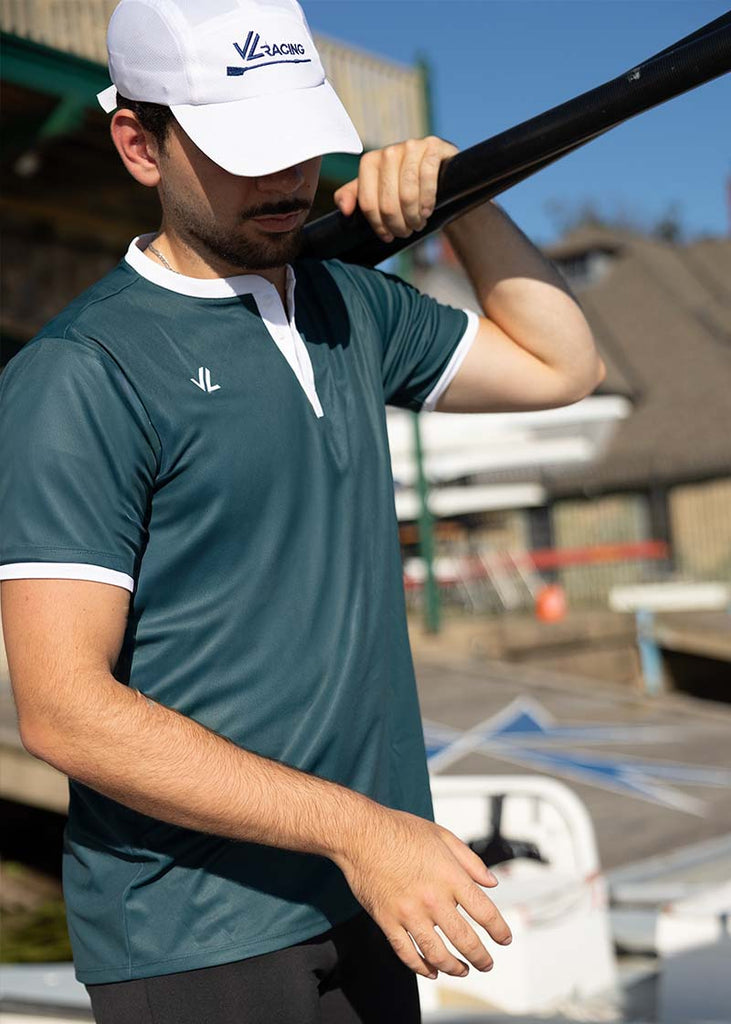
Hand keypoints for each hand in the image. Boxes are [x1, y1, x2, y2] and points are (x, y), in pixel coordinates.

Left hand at [333, 135, 457, 242]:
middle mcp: (389, 152)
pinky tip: (428, 210)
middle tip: (406, 232)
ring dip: (414, 217)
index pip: (367, 202)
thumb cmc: (405, 187)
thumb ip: (355, 197)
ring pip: (407, 194)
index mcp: (370, 162)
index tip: (388, 236)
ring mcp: (412, 146)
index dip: (377, 225)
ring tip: (418, 224)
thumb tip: (345, 210)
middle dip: (397, 224)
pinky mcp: (433, 146)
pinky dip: (428, 201)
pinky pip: (427, 179)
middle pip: (387, 202)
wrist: (440, 174)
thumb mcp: (377, 192)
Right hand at [333, 803, 511, 978]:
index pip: (484, 911)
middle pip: (465, 939)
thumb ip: (470, 860)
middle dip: (481, 957)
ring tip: (463, 970)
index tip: (504, 938)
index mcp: (449, 876)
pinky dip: (421, 967)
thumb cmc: (399, 829)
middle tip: (487, 963)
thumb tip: (491, 882)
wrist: (361, 833)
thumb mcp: (442, 835)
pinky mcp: (388, 921)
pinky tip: (431, 970)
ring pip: (438, 953)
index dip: (499, 930)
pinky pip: (407, 953)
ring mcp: (409, 912)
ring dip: (455, 967)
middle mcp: (432, 898)